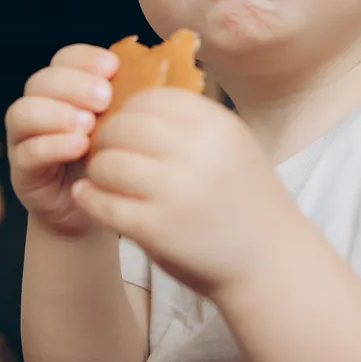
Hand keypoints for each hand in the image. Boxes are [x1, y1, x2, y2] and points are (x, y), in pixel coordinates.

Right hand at [5, 44, 116, 235]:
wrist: (97, 208)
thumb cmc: (115, 160)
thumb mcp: (124, 127)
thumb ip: (131, 101)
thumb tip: (164, 70)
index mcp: (65, 89)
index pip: (64, 60)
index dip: (84, 59)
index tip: (112, 67)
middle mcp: (39, 107)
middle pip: (40, 82)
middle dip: (72, 85)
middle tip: (103, 98)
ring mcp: (24, 138)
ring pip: (23, 112)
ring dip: (56, 113)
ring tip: (88, 123)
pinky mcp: (22, 170)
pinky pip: (28, 151)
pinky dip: (52, 145)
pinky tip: (78, 146)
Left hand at [72, 87, 283, 298]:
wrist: (271, 263)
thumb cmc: (243, 200)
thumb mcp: (231, 146)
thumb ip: (188, 123)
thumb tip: (128, 102)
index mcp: (217, 126)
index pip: (149, 98)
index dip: (129, 111)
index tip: (128, 129)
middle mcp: (198, 154)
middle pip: (122, 127)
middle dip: (107, 139)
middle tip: (108, 153)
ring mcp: (176, 193)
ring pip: (107, 163)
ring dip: (98, 169)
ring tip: (103, 177)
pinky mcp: (156, 230)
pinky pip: (103, 203)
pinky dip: (89, 197)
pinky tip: (90, 196)